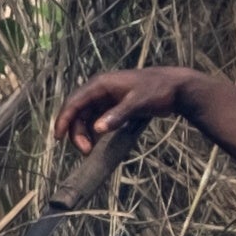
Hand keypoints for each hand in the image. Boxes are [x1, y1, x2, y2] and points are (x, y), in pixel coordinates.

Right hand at [52, 67, 199, 162]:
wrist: (177, 87)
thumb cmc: (158, 90)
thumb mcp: (138, 102)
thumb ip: (117, 115)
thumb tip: (97, 129)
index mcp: (100, 84)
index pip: (74, 102)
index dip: (64, 119)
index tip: (58, 137)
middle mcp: (100, 90)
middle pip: (78, 113)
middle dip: (77, 132)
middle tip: (85, 151)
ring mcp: (107, 99)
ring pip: (87, 118)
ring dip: (85, 134)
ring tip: (92, 150)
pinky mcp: (115, 106)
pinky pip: (98, 121)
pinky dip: (96, 132)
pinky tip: (99, 143)